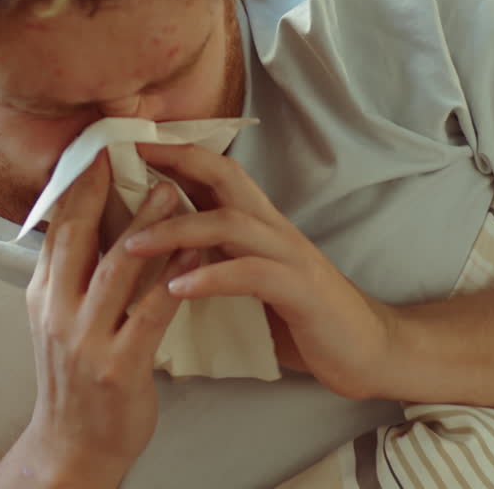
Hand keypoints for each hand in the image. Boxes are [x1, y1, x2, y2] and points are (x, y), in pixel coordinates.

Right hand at [22, 152, 199, 485]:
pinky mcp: (120, 365)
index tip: (97, 140)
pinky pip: (152, 310)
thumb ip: (73, 272)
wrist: (73, 447)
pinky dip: (176, 275)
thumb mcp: (59, 318)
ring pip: (116, 268)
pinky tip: (197, 249)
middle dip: (99, 184)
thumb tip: (91, 216)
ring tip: (170, 187)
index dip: (77, 180)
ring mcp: (86, 339)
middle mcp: (57, 311)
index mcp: (43, 294)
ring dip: (144, 224)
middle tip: (124, 141)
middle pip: (77, 234)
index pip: (59, 225)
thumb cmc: (76, 377)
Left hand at [125, 143, 397, 400]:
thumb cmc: (302, 318)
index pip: (215, 172)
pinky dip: (211, 277)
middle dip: (175, 162)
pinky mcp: (301, 290)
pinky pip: (251, 274)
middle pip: (224, 176)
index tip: (128, 143)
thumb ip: (217, 257)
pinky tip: (176, 288)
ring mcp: (289, 256)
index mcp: (260, 224)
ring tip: (132, 245)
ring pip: (230, 223)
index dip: (175, 153)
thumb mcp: (251, 280)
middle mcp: (274, 229)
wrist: (368, 350)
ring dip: (177, 229)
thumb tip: (159, 250)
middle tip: (125, 159)